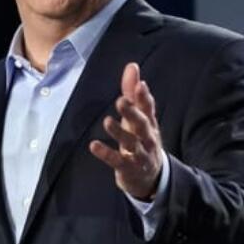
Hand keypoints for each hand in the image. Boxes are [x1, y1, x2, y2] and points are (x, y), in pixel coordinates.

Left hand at [89, 62, 164, 200]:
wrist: (150, 177)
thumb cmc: (141, 140)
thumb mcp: (138, 116)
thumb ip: (132, 92)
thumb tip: (132, 66)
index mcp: (149, 123)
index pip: (149, 109)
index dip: (144, 97)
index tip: (140, 85)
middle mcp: (147, 138)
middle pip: (142, 125)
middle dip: (132, 113)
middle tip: (120, 101)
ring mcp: (139, 154)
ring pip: (131, 143)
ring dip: (119, 132)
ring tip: (107, 121)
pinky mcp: (128, 168)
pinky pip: (117, 161)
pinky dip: (106, 154)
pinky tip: (93, 146)